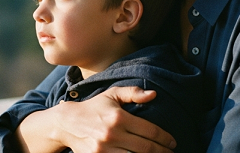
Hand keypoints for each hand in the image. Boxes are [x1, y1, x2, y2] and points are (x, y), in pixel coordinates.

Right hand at [52, 86, 175, 152]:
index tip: (172, 142)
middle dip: (162, 152)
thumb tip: (153, 95)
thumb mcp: (111, 95)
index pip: (150, 130)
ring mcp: (105, 149)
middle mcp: (113, 134)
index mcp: (119, 117)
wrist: (67, 123)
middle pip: (146, 148)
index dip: (165, 138)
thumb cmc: (93, 107)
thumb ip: (132, 93)